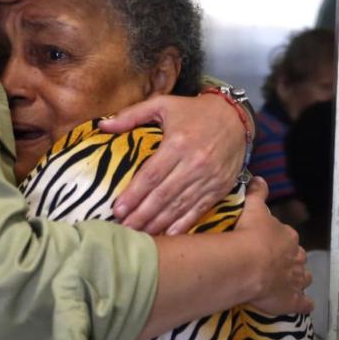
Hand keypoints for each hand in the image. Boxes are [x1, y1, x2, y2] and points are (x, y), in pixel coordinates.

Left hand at [99, 92, 246, 234]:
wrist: (235, 117)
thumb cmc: (193, 111)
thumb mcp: (162, 105)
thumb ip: (132, 114)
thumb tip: (102, 125)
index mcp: (178, 143)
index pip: (151, 175)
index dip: (134, 194)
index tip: (118, 209)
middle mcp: (194, 163)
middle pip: (163, 195)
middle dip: (142, 214)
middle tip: (124, 228)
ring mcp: (209, 178)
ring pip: (179, 206)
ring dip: (158, 222)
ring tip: (140, 234)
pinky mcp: (220, 187)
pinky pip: (199, 209)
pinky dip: (184, 224)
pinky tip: (168, 234)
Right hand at [237, 179, 312, 314]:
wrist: (248, 264)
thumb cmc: (250, 234)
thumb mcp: (253, 209)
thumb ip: (257, 194)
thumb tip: (260, 179)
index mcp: (288, 237)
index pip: (288, 237)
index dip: (280, 241)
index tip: (270, 243)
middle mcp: (296, 258)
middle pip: (299, 258)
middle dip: (292, 260)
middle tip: (277, 263)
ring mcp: (296, 280)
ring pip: (304, 279)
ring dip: (299, 280)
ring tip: (290, 283)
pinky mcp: (292, 301)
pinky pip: (304, 304)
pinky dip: (305, 304)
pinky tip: (305, 306)